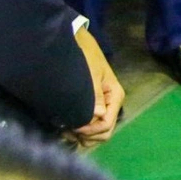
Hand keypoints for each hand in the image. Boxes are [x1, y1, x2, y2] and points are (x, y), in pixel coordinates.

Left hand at [69, 25, 122, 144]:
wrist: (79, 43)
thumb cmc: (86, 56)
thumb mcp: (91, 74)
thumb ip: (95, 95)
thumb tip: (98, 115)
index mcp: (115, 96)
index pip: (106, 124)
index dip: (90, 130)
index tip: (72, 127)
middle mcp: (112, 105)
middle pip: (104, 132)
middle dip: (87, 136)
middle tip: (67, 131)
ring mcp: (103, 107)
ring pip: (97, 133)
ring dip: (83, 136)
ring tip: (65, 130)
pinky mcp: (94, 107)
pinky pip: (91, 127)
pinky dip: (81, 131)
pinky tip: (68, 127)